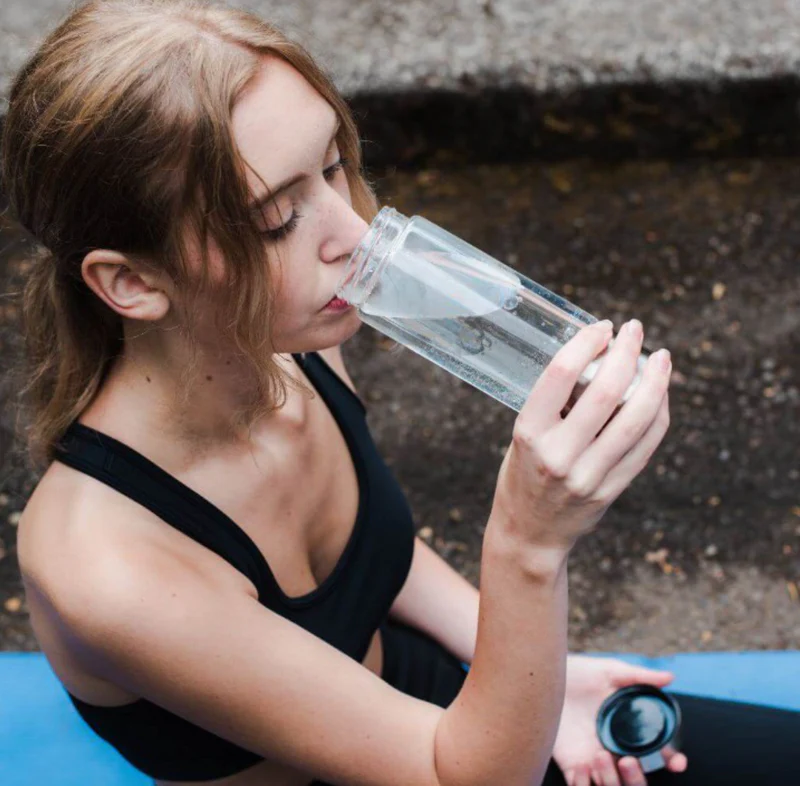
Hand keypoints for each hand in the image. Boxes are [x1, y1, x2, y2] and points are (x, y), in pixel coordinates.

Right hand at [491, 319, 671, 550]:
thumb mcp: (524, 435)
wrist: (529, 532)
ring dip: (655, 381)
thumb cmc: (523, 473)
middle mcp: (558, 455)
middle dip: (627, 353)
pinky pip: (646, 444)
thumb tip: (599, 359)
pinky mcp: (611, 489)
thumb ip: (557, 405)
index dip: (586, 343)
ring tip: (661, 357)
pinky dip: (658, 412)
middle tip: (635, 331)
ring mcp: (588, 475)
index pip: (560, 375)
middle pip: (605, 392)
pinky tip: (659, 393)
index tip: (602, 327)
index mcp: (528, 433)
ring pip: (636, 418)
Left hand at [553, 655, 687, 785]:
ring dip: (611, 780)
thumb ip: (639, 677)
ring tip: (600, 756)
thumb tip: (670, 678)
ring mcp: (594, 759)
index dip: (670, 759)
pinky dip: (584, 784)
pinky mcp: (571, 764)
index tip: (676, 762)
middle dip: (638, 778)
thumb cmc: (582, 673)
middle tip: (629, 760)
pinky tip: (582, 765)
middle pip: (636, 779)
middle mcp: (616, 750)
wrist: (547, 676)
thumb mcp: (611, 672)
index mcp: (630, 732)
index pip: (657, 753)